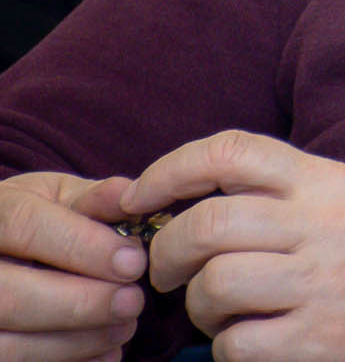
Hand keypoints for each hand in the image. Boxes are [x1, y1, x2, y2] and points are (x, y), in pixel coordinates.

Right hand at [0, 170, 146, 361]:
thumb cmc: (31, 219)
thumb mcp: (54, 196)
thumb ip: (91, 199)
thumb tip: (128, 196)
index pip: (25, 226)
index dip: (81, 246)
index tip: (133, 263)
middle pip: (11, 296)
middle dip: (79, 304)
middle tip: (133, 302)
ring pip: (7, 344)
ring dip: (73, 343)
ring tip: (124, 328)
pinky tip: (104, 354)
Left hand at [125, 133, 344, 361]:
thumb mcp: (332, 201)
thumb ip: (272, 193)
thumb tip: (175, 199)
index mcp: (319, 182)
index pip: (231, 153)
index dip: (170, 170)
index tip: (138, 197)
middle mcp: (320, 224)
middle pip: (208, 224)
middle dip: (167, 252)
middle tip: (168, 271)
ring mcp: (320, 282)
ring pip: (213, 285)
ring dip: (198, 306)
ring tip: (222, 310)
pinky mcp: (317, 338)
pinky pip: (234, 343)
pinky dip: (229, 346)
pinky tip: (257, 337)